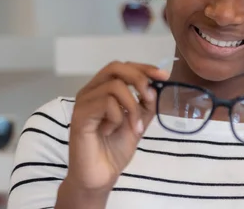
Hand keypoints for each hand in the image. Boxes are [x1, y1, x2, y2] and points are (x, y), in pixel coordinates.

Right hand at [66, 61, 169, 192]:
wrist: (100, 176)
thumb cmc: (115, 149)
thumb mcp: (137, 121)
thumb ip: (145, 103)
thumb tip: (155, 86)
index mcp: (102, 89)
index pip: (122, 67)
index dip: (144, 67)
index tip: (164, 76)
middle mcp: (90, 91)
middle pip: (116, 67)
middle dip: (139, 78)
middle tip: (150, 98)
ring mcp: (83, 102)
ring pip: (115, 86)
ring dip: (132, 107)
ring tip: (133, 127)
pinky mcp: (80, 115)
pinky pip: (106, 103)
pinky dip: (118, 117)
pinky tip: (111, 131)